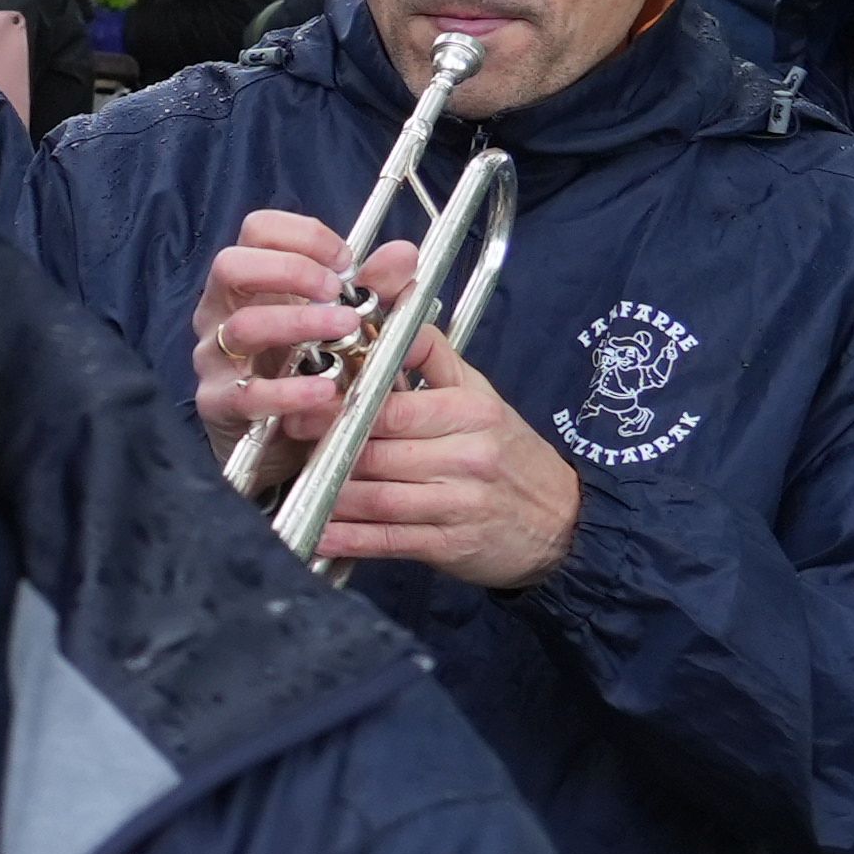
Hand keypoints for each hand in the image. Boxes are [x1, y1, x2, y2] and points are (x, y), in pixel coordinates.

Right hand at [184, 209, 359, 461]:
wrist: (282, 445)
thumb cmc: (306, 372)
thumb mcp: (344, 325)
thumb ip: (374, 288)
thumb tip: (404, 252)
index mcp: (249, 283)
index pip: (257, 231)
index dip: (303, 235)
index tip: (345, 260)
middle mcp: (222, 312)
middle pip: (231, 265)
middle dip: (290, 270)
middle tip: (335, 290)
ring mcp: (215, 357)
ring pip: (243, 326)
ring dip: (300, 323)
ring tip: (346, 330)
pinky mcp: (218, 404)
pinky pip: (247, 393)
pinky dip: (289, 391)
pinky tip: (326, 391)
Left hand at [298, 314, 583, 591]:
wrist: (564, 522)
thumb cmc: (507, 452)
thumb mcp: (479, 395)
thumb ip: (431, 354)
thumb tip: (393, 308)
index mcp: (469, 412)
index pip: (391, 407)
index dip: (340, 408)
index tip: (303, 406)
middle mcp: (467, 455)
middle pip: (376, 452)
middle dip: (326, 450)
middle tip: (290, 445)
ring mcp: (459, 503)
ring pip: (376, 498)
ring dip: (329, 495)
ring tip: (296, 486)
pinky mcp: (450, 546)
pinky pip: (388, 541)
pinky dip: (348, 539)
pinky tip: (318, 533)